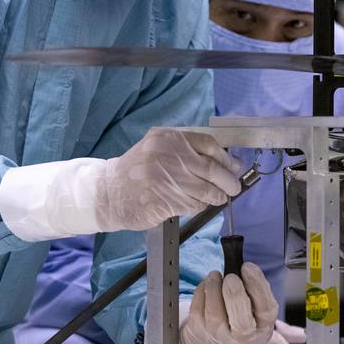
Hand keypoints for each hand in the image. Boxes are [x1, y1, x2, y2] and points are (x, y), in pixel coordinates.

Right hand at [95, 129, 241, 231]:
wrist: (108, 192)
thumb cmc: (138, 170)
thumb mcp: (158, 148)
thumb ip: (188, 150)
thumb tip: (227, 161)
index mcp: (167, 138)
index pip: (208, 145)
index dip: (226, 158)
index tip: (235, 166)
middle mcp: (166, 155)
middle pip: (211, 169)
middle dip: (228, 181)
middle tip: (234, 187)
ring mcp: (163, 179)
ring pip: (205, 190)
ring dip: (216, 196)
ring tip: (218, 198)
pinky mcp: (161, 201)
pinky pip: (192, 205)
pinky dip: (200, 206)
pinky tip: (196, 204)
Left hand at [179, 263, 276, 343]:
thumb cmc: (238, 324)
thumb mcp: (256, 316)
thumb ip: (257, 295)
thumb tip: (248, 269)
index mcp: (261, 329)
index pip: (266, 309)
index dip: (257, 286)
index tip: (247, 266)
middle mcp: (241, 338)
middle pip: (242, 321)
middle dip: (235, 294)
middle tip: (231, 277)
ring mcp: (218, 337)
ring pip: (214, 313)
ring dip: (214, 287)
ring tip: (216, 276)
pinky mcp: (198, 332)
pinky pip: (198, 308)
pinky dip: (201, 291)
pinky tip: (207, 286)